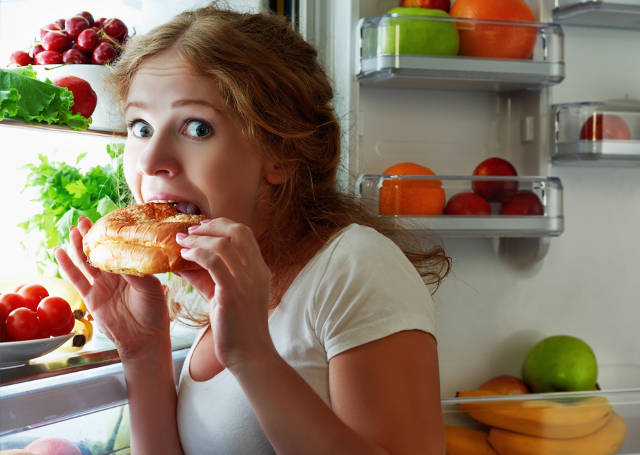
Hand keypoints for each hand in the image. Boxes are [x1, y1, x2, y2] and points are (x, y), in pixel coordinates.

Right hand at [55, 217, 169, 359]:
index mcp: (133, 269)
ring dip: (79, 246)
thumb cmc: (154, 312)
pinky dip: (66, 265)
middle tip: (83, 219)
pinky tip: (59, 252)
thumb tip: (121, 255)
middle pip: (100, 251)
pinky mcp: (91, 297)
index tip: (104, 220)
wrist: (144, 338)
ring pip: (87, 262)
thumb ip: (135, 271)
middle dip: (91, 235)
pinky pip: (76, 279)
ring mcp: (102, 285)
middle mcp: (116, 275)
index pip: (119, 247)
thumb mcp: (150, 287)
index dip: (110, 235)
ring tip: (73, 230)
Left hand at [176, 218, 275, 371]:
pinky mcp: (232, 294)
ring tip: (182, 243)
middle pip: (237, 231)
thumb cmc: (237, 328)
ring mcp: (246, 282)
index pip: (245, 233)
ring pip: (223, 244)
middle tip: (190, 231)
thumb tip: (184, 262)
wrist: (249, 354)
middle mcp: (256, 271)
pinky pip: (213, 263)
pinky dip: (196, 254)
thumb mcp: (225, 296)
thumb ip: (208, 277)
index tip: (202, 227)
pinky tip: (184, 257)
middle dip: (211, 226)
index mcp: (260, 270)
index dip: (222, 225)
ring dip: (198, 239)